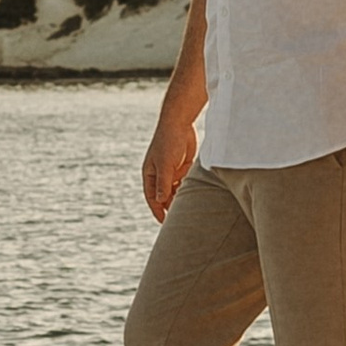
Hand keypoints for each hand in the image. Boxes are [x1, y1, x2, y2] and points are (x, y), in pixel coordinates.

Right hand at [143, 106, 199, 221]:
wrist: (180, 122)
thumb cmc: (168, 141)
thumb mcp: (165, 164)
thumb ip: (163, 183)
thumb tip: (161, 200)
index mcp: (150, 174)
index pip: (152, 197)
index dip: (157, 210)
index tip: (164, 222)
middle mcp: (160, 174)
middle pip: (164, 196)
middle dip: (170, 207)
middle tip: (179, 220)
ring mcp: (171, 171)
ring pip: (175, 190)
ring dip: (180, 198)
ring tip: (189, 208)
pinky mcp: (183, 167)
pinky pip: (185, 182)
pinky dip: (188, 188)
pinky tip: (196, 194)